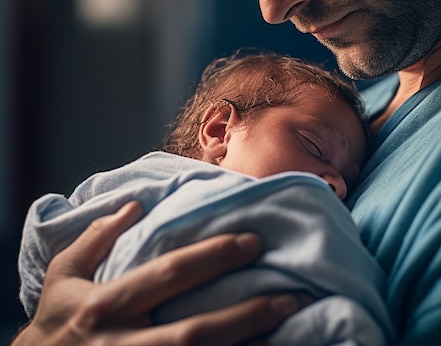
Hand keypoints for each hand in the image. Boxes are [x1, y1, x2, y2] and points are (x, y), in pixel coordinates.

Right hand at [12, 201, 297, 345]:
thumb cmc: (55, 323)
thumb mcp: (63, 275)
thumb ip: (97, 238)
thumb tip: (136, 205)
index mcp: (104, 305)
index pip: (170, 275)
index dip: (214, 258)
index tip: (253, 242)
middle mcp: (122, 344)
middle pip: (193, 332)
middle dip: (244, 314)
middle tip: (288, 293)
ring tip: (286, 328)